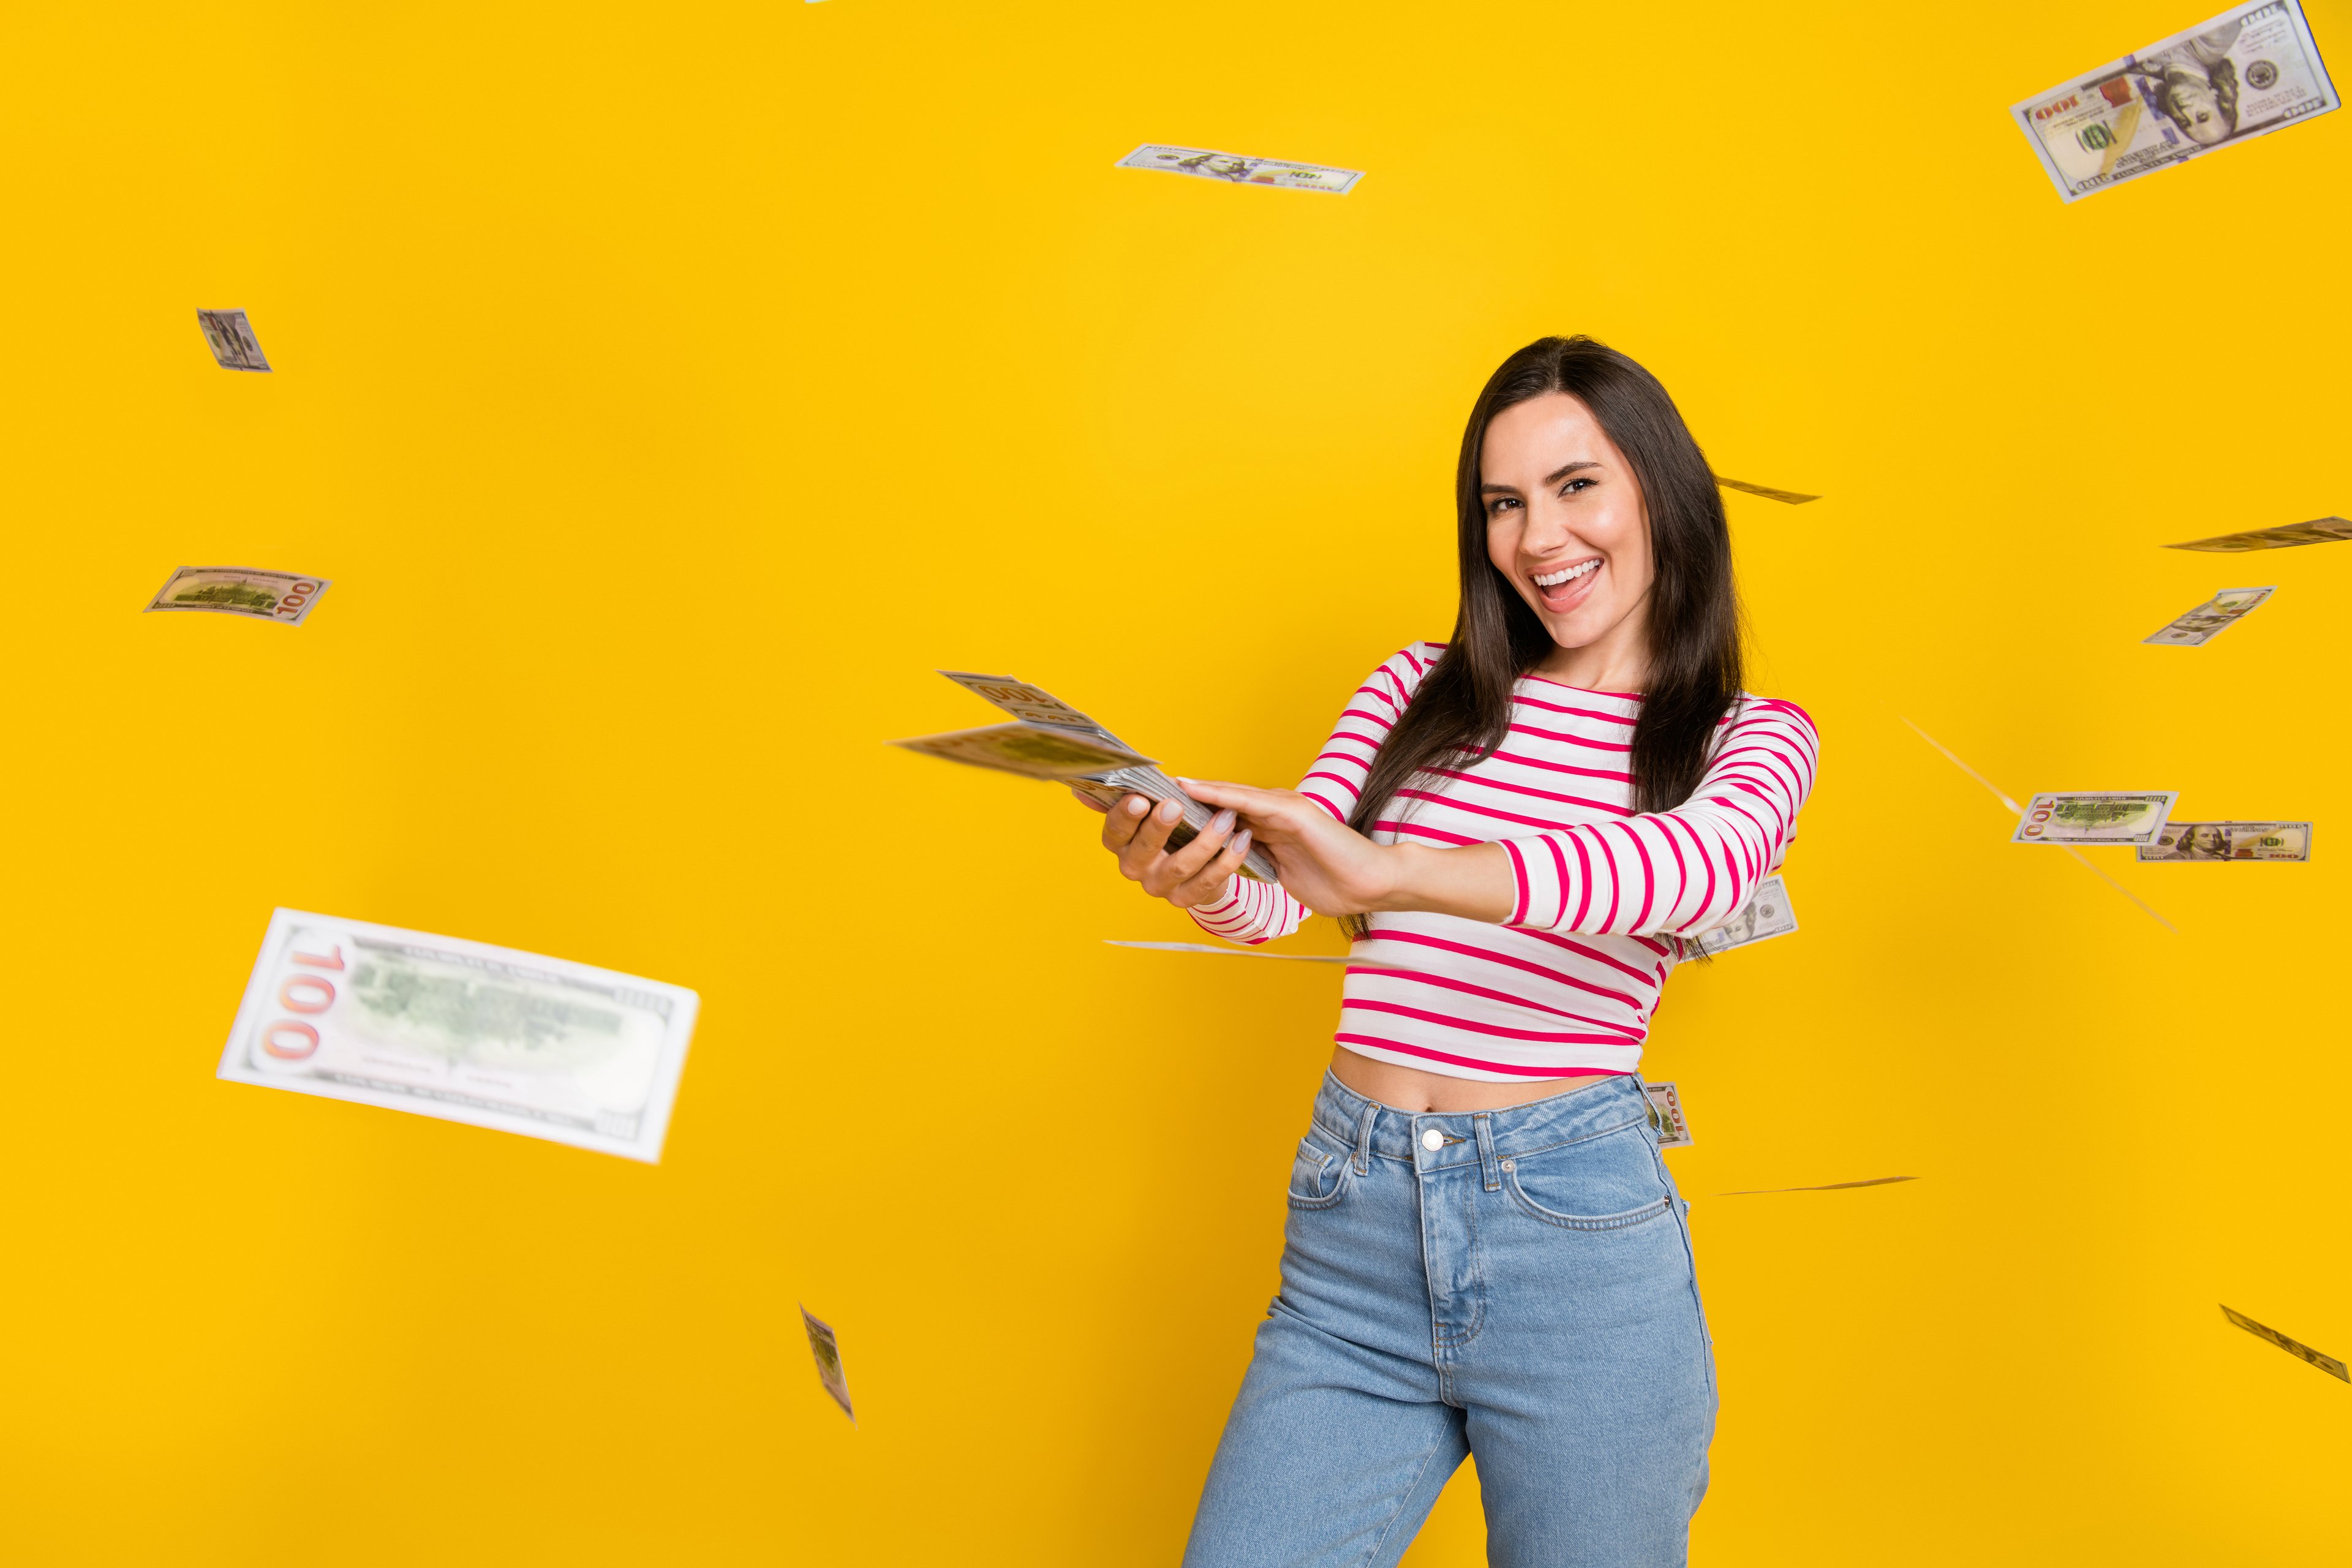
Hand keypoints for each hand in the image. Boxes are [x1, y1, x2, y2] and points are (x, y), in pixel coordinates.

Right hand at [1093, 791, 1259, 909]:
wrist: (1197, 862)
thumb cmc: (1171, 826)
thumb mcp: (1149, 809)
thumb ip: (1123, 797)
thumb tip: (1080, 791)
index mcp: (1121, 843)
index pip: (1115, 831)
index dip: (1125, 816)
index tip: (1140, 798)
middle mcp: (1134, 868)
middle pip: (1143, 850)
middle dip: (1159, 827)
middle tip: (1176, 805)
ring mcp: (1159, 886)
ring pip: (1180, 866)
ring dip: (1206, 840)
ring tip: (1226, 818)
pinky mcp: (1185, 899)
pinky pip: (1208, 881)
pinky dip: (1228, 859)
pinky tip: (1241, 839)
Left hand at [1171, 780, 1399, 915]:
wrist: (1371, 885)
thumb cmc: (1333, 883)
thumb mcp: (1283, 871)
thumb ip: (1260, 860)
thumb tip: (1233, 864)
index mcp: (1271, 826)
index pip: (1225, 814)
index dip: (1194, 810)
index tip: (1160, 810)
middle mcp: (1275, 810)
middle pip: (1222, 799)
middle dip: (1187, 795)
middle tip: (1148, 787)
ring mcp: (1284, 808)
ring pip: (1230, 795)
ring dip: (1195, 789)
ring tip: (1161, 782)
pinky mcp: (1293, 813)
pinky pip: (1249, 803)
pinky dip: (1220, 795)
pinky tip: (1195, 790)